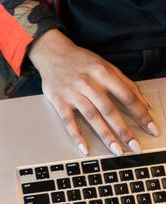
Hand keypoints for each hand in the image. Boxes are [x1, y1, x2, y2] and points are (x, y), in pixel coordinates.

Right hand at [29, 29, 158, 155]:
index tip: (151, 128)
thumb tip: (143, 103)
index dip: (141, 113)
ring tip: (116, 150)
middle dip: (125, 130)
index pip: (127, 96)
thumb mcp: (106, 66)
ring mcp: (74, 93)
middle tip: (135, 146)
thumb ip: (124, 83)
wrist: (53, 53)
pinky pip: (69, 121)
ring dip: (105, 135)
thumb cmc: (81, 62)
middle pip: (110, 110)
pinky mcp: (59, 102)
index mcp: (104, 73)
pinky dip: (77, 135)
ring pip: (92, 117)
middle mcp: (90, 83)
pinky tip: (84, 148)